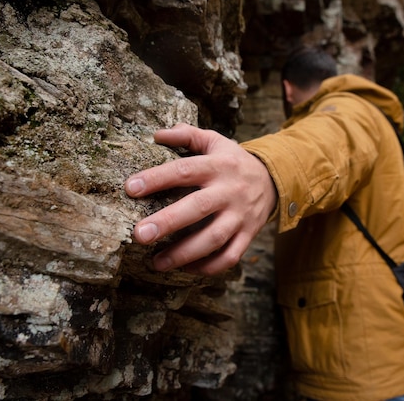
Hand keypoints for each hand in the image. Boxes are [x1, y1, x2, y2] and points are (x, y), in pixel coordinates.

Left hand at [125, 123, 276, 275]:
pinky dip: (208, 266)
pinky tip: (185, 268)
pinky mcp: (248, 235)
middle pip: (198, 207)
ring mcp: (241, 216)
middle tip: (140, 235)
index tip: (130, 188)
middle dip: (168, 222)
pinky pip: (230, 256)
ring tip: (157, 263)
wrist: (273, 180)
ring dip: (184, 253)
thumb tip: (157, 134)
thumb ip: (187, 135)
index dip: (157, 178)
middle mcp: (229, 191)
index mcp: (218, 165)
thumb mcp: (215, 141)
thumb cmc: (232, 162)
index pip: (184, 170)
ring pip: (214, 238)